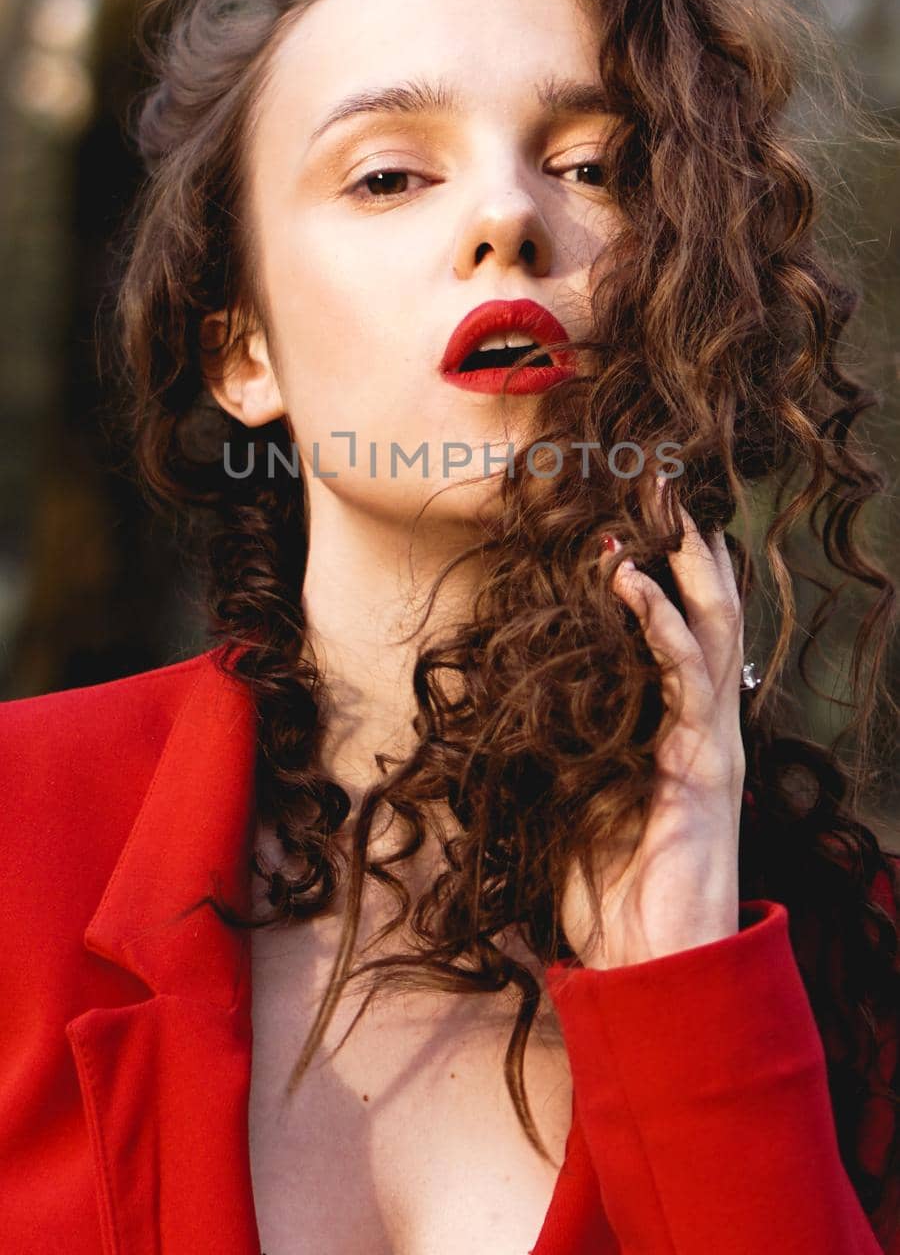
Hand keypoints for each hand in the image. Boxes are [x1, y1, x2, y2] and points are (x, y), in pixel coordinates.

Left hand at [560, 478, 746, 968]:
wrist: (646, 965)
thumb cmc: (608, 891)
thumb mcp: (567, 797)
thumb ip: (554, 743)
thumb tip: (500, 701)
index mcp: (673, 729)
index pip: (680, 629)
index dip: (664, 572)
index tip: (629, 516)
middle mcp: (701, 724)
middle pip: (710, 612)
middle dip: (691, 547)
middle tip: (665, 484)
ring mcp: (709, 741)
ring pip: (713, 628)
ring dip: (685, 564)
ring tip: (660, 507)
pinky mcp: (704, 763)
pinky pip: (685, 676)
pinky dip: (661, 622)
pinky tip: (633, 581)